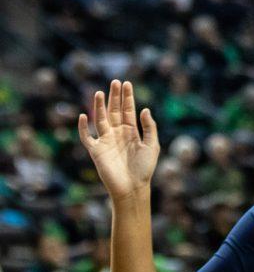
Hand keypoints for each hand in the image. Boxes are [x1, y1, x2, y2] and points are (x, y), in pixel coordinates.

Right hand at [78, 79, 159, 201]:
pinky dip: (83, 128)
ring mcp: (106, 142)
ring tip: (100, 92)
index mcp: (131, 131)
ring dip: (100, 107)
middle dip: (114, 97)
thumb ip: (149, 127)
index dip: (127, 97)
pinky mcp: (96, 152)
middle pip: (114, 111)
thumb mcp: (152, 145)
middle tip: (115, 82)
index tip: (127, 83)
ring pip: (101, 120)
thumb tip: (144, 109)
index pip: (128, 110)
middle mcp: (118, 134)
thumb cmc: (144, 169)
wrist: (132, 189)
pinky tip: (83, 116)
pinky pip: (87, 138)